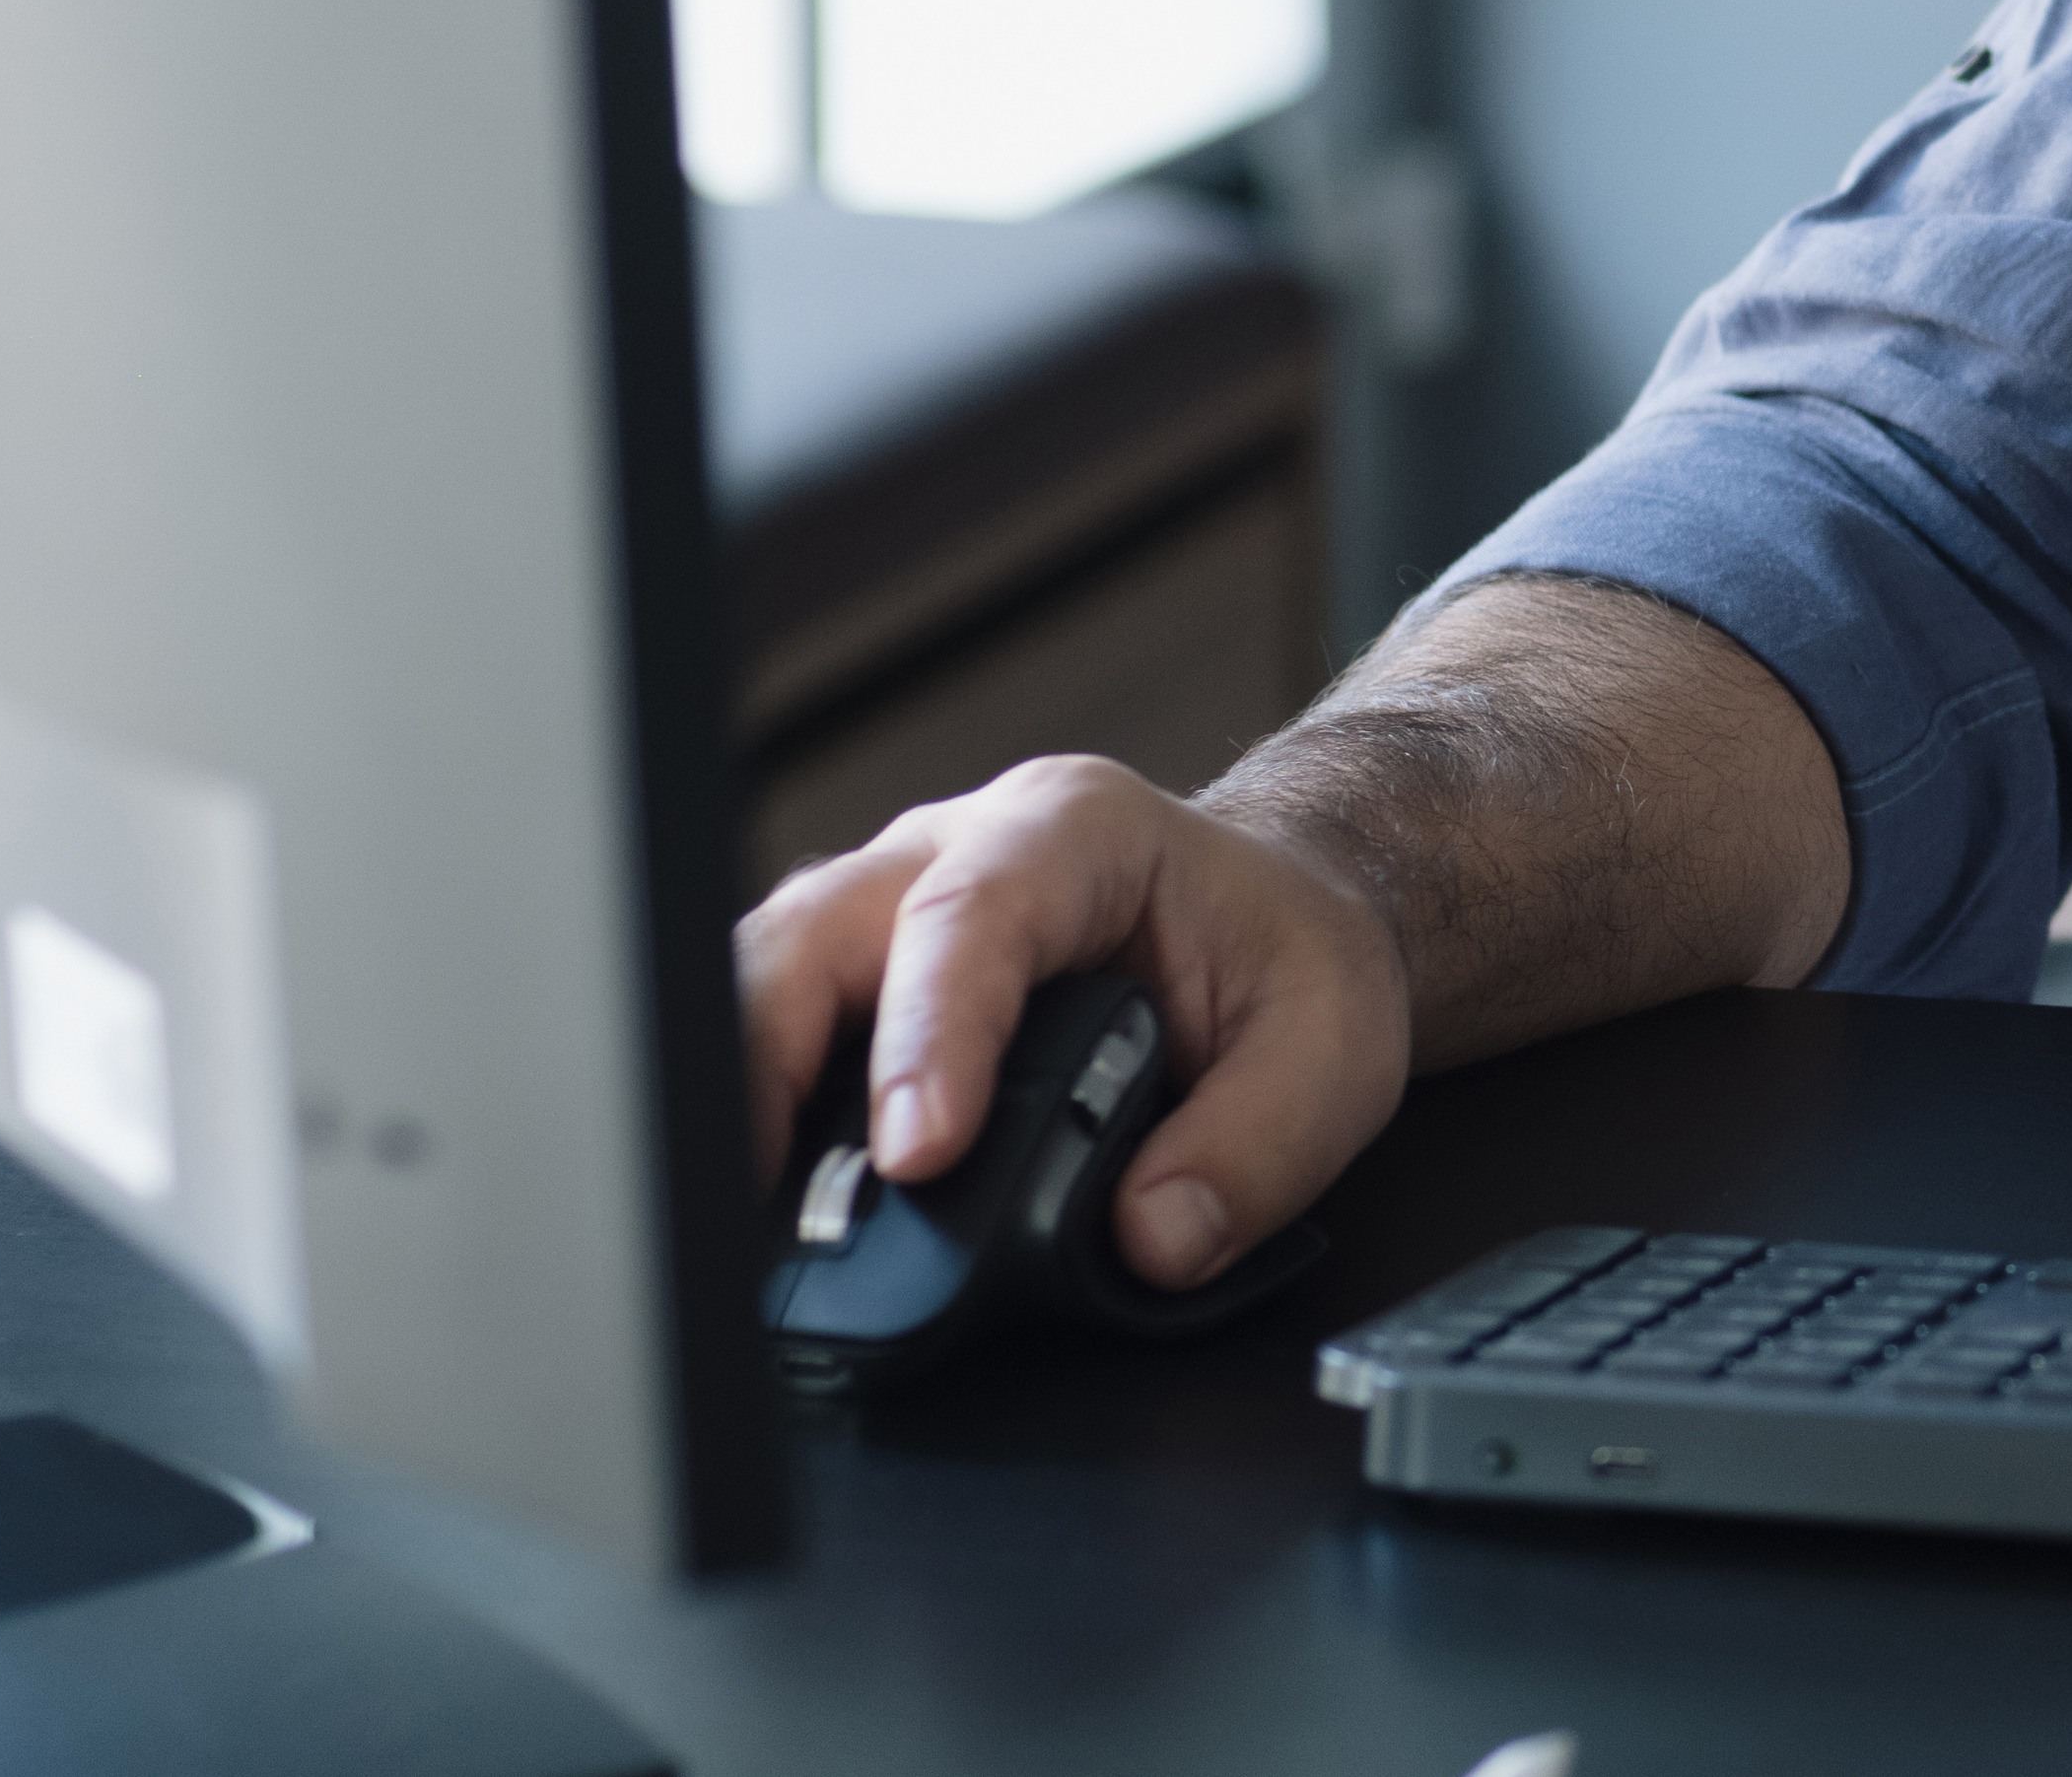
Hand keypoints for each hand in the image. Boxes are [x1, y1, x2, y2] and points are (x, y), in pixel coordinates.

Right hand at [733, 755, 1409, 1288]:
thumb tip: (1153, 1237)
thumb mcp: (1333, 1047)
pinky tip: (758, 1203)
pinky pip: (777, 1033)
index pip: (969, 919)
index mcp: (1073, 833)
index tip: (917, 1152)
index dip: (928, 1036)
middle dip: (767, 1058)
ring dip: (738, 1089)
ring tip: (738, 1216)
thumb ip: (1259, 1147)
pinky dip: (752, 1114)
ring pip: (765, 978)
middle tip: (763, 1193)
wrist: (1274, 918)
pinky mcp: (860, 991)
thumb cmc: (1287, 956)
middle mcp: (952, 855)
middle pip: (813, 935)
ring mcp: (888, 917)